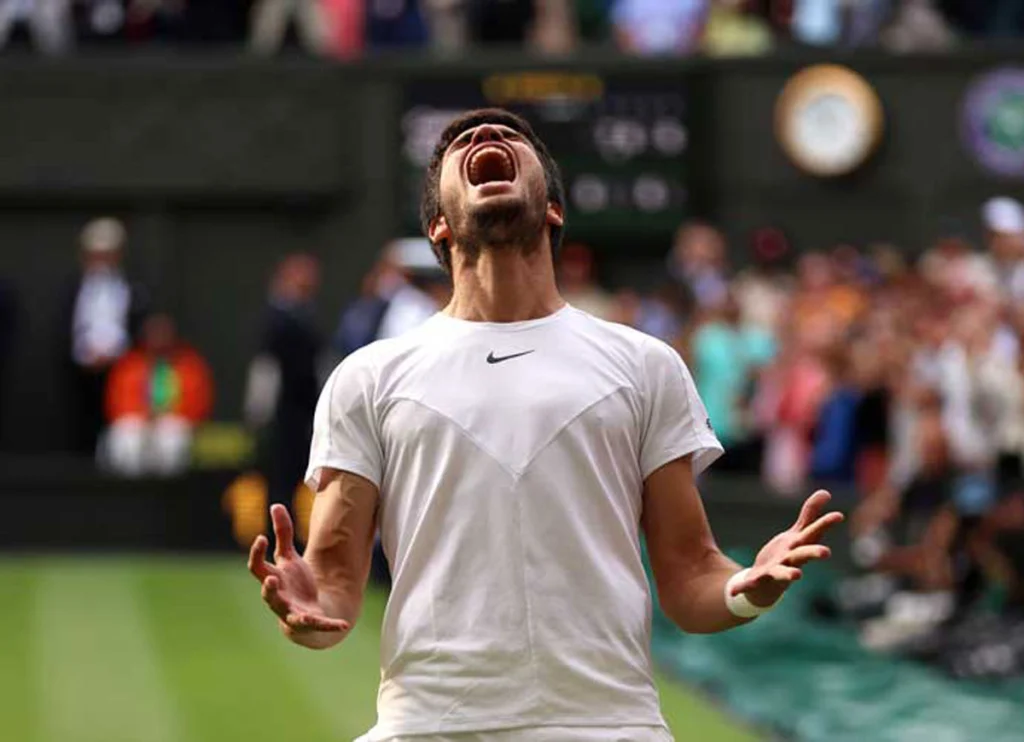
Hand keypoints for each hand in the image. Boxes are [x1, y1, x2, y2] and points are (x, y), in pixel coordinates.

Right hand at [248, 504, 349, 639]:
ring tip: (302, 614)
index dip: (257, 552)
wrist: (303, 615)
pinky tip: (344, 624)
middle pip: (268, 593)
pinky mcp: (308, 623)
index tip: (261, 537)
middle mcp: (277, 597)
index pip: (257, 566)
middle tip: (271, 579)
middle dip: (269, 587)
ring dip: (293, 613)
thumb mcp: (289, 558)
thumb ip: (283, 533)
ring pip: (287, 614)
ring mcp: (291, 612)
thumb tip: (275, 505)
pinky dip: (331, 625)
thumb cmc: (292, 583)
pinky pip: (318, 624)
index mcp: (273, 578)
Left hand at [729, 490, 843, 607]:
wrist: (767, 584)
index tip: (839, 515)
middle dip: (813, 553)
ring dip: (788, 574)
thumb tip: (825, 492)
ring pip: (782, 574)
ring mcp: (774, 572)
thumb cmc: (787, 555)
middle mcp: (790, 560)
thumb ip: (810, 514)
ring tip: (796, 576)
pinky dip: (742, 587)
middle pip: (803, 555)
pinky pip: (749, 585)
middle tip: (826, 552)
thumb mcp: (797, 533)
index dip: (825, 524)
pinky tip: (733, 590)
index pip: (813, 534)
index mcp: (798, 547)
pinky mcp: (757, 581)